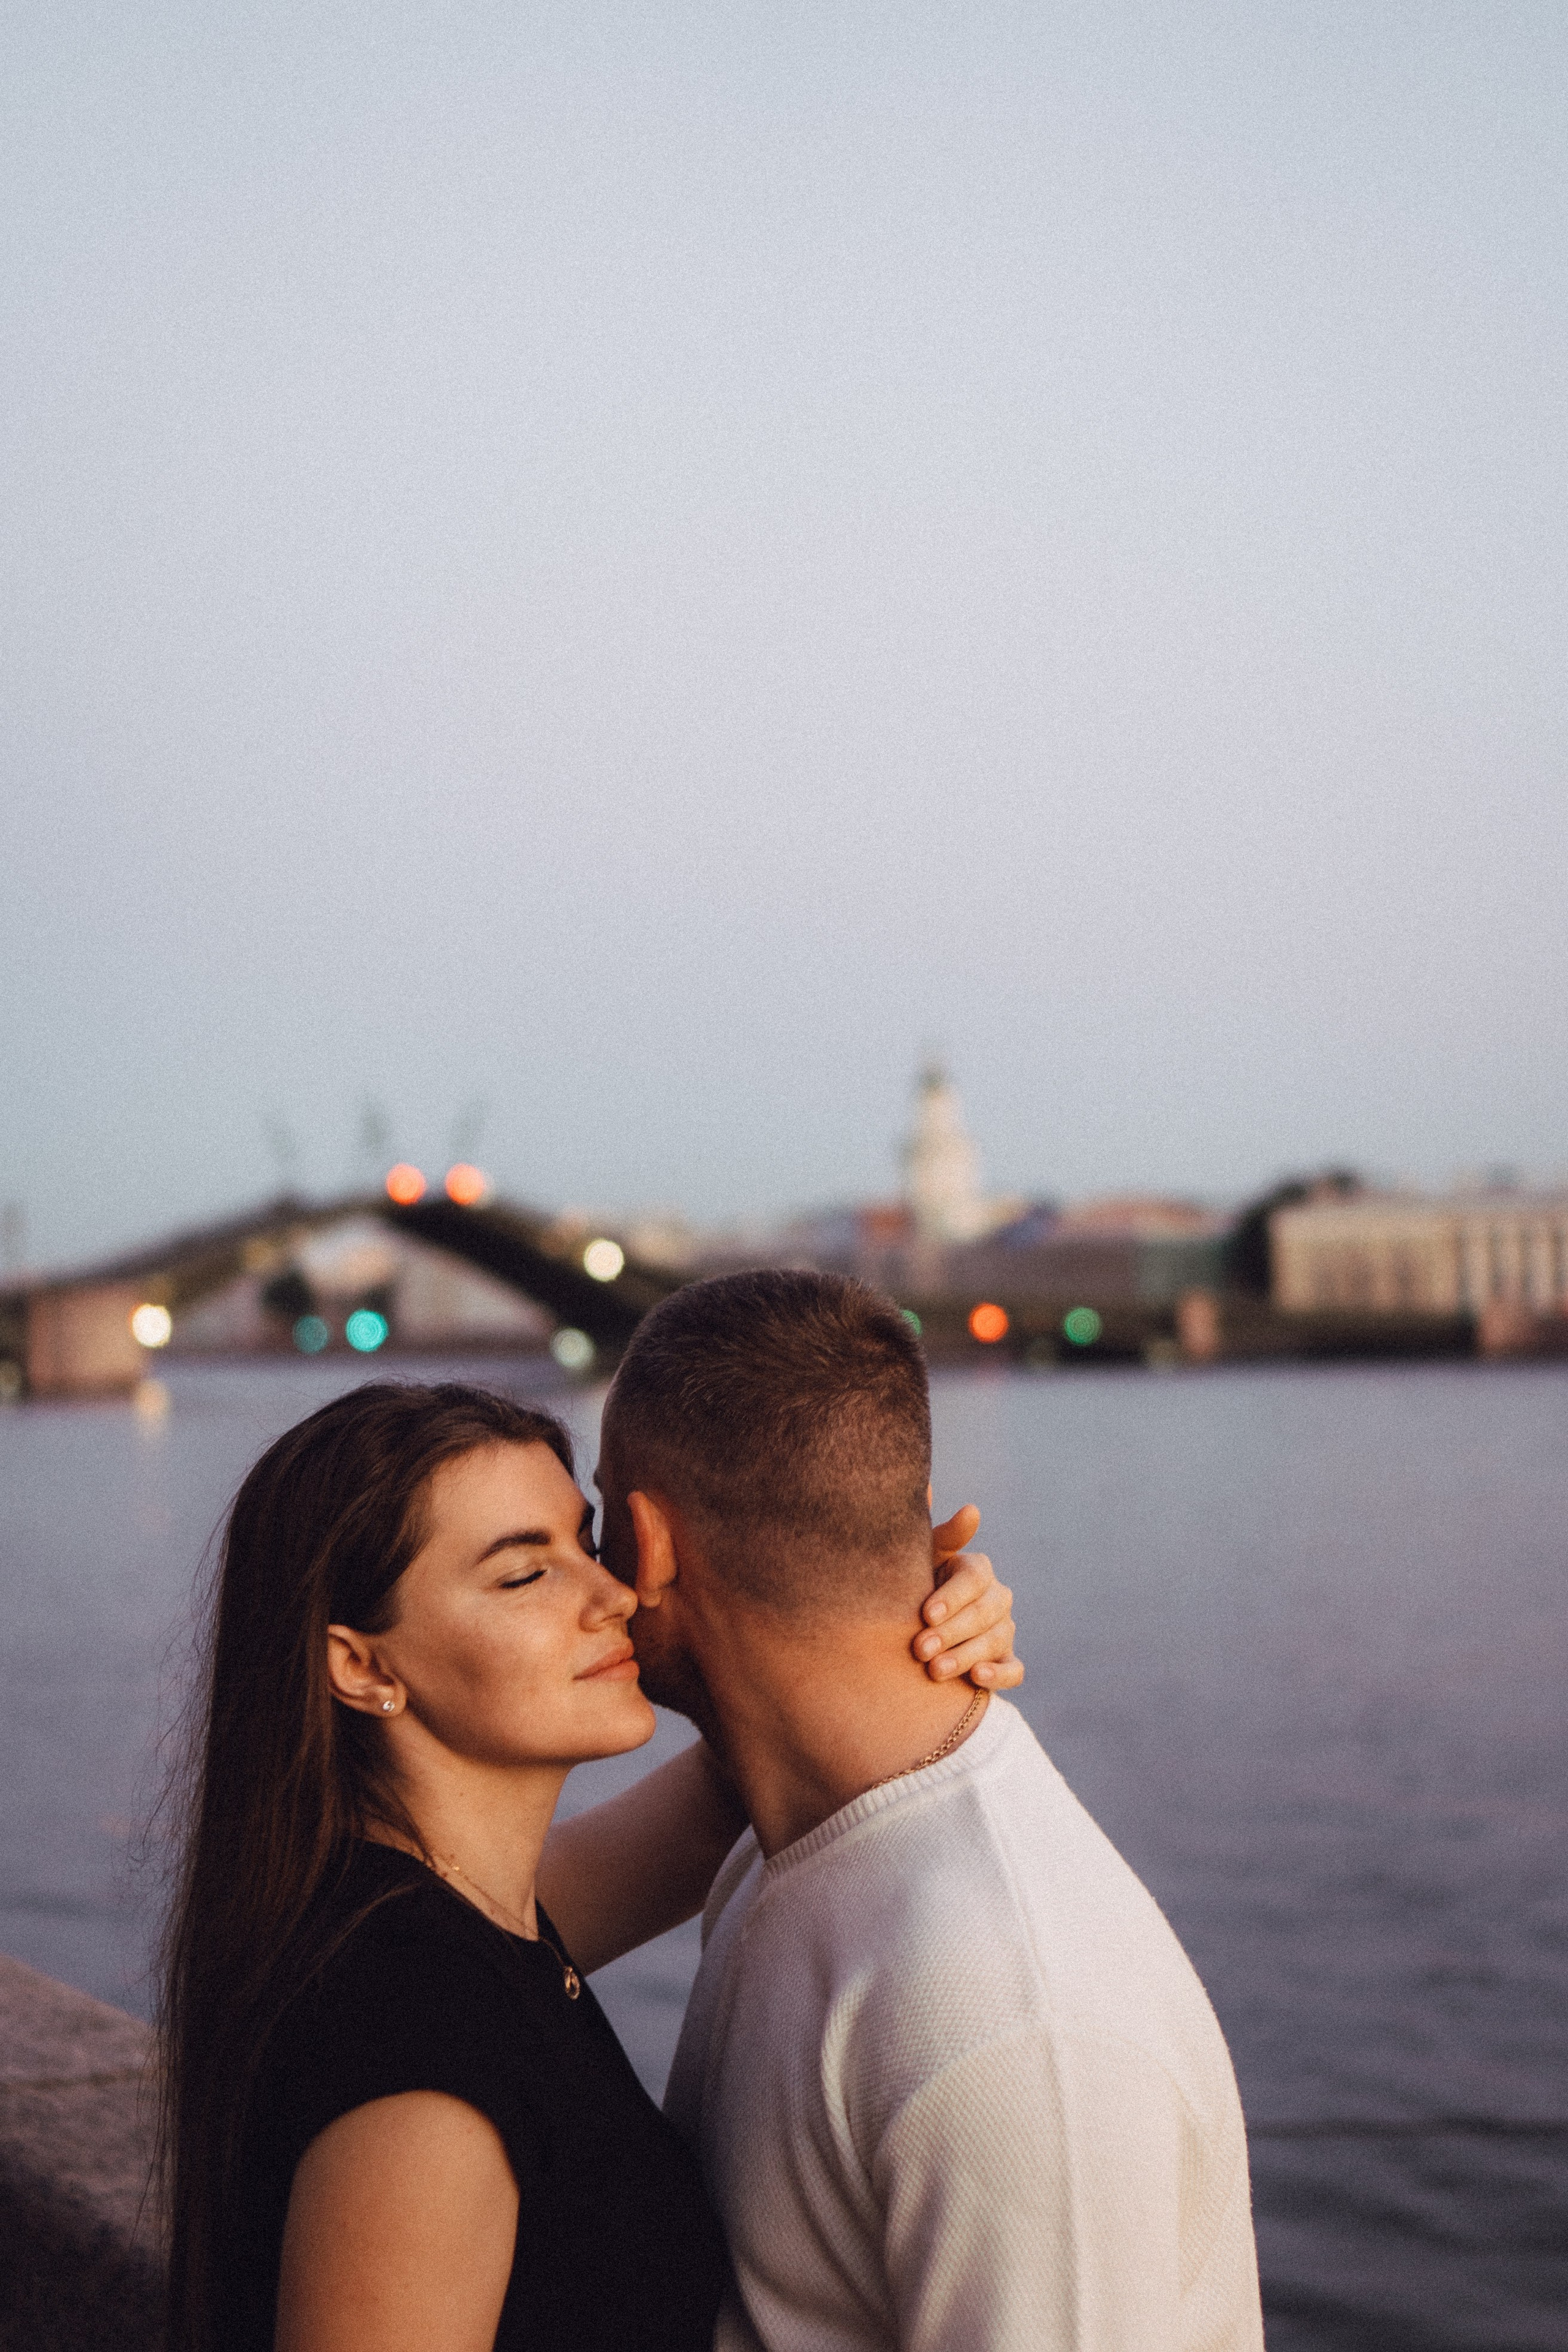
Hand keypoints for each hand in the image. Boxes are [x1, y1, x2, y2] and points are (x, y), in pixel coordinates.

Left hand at [911, 1507, 1022, 1690]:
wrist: (920, 1629)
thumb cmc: (920, 1586)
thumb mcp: (925, 1559)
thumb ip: (943, 1536)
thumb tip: (959, 1503)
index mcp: (978, 1570)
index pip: (974, 1579)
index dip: (951, 1597)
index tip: (926, 1613)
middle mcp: (997, 1598)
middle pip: (983, 1613)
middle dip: (950, 1632)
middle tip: (920, 1649)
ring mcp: (1005, 1631)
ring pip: (995, 1642)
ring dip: (965, 1657)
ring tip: (935, 1670)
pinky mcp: (1007, 1661)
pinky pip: (1013, 1670)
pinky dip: (999, 1675)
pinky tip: (977, 1678)